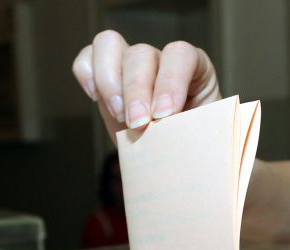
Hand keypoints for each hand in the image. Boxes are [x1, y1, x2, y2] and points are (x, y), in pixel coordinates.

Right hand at [72, 30, 220, 142]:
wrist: (173, 163)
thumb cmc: (192, 151)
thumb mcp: (203, 144)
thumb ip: (197, 133)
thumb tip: (187, 139)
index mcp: (195, 70)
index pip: (180, 55)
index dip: (170, 82)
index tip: (164, 115)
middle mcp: (161, 62)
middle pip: (141, 54)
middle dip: (137, 91)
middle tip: (139, 125)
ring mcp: (132, 67)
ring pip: (110, 45)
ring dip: (109, 82)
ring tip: (118, 116)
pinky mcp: (107, 78)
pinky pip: (88, 57)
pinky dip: (86, 73)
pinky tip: (94, 98)